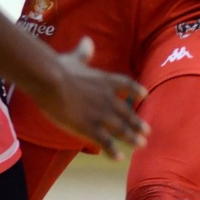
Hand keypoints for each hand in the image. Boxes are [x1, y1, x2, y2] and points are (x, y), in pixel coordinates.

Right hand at [42, 37, 149, 158]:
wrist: (51, 80)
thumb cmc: (59, 68)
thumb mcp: (74, 58)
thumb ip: (83, 52)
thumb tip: (87, 40)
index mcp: (105, 80)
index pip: (127, 85)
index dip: (136, 90)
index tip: (145, 95)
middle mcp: (108, 98)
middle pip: (127, 112)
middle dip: (137, 123)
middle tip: (147, 131)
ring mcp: (100, 114)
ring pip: (121, 129)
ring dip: (132, 137)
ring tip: (141, 144)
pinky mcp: (89, 127)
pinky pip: (105, 142)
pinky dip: (113, 151)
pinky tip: (119, 158)